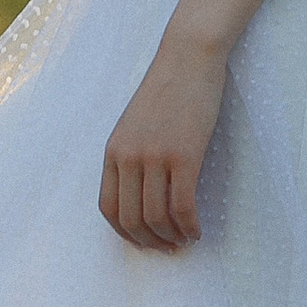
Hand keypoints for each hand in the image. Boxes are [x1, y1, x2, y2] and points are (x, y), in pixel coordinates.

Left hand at [99, 17, 240, 251]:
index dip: (124, 233)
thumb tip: (140, 192)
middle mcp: (129, 157)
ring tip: (185, 240)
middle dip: (149, 241)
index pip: (108, 208)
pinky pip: (182, 206)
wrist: (187, 59)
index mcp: (113, 151)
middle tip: (168, 248)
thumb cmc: (167, 90)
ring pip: (157, 217)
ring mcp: (155, 157)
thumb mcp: (135, 124)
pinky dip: (189, 226)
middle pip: (131, 219)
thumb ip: (131, 154)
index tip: (143, 241)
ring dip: (172, 237)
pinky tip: (197, 230)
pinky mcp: (183, 156)